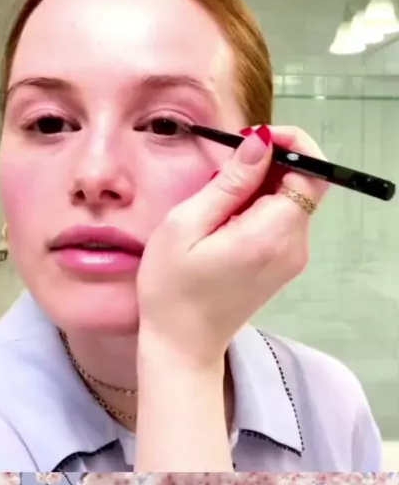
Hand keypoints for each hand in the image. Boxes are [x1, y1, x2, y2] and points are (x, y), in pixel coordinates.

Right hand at [136, 124, 328, 369]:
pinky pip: (282, 218)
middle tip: (225, 165)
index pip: (312, 173)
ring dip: (261, 184)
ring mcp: (292, 257)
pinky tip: (225, 217)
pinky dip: (260, 205)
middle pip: (305, 183)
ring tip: (217, 196)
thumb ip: (229, 182)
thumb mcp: (185, 226)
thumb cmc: (172, 289)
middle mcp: (293, 246)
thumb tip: (261, 142)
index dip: (291, 145)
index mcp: (271, 235)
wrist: (181, 344)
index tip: (252, 140)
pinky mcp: (283, 263)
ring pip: (293, 199)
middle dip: (271, 162)